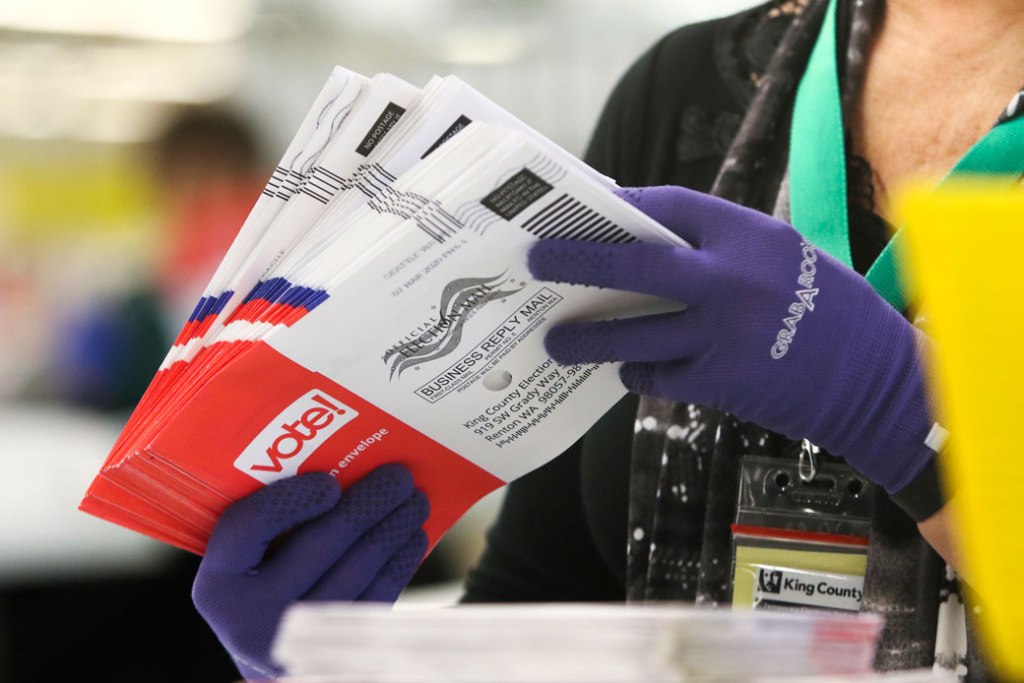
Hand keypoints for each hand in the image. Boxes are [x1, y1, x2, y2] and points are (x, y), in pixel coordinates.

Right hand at [193, 464, 428, 680]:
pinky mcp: (339, 653)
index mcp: (219, 586)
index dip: (290, 501)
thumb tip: (340, 466)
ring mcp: (298, 642)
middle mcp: (251, 620)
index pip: (249, 527)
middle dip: (366, 503)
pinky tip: (413, 538)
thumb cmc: (261, 592)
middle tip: (398, 475)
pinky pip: (378, 597)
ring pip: (358, 570)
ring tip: (416, 501)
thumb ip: (267, 524)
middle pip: (318, 545)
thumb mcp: (245, 564)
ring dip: (394, 527)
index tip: (329, 482)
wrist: (272, 656)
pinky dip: (400, 562)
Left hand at [528, 185, 936, 495]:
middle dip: (577, 261)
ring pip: (634, 334)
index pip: (669, 207)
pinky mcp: (720, 382)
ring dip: (589, 338)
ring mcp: (722, 335)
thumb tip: (643, 242)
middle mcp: (732, 280)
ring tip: (555, 341)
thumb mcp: (782, 256)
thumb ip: (721, 247)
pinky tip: (628, 367)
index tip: (585, 209)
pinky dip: (637, 370)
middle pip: (635, 266)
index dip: (622, 206)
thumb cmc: (828, 310)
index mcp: (751, 235)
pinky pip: (657, 374)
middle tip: (535, 261)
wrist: (877, 382)